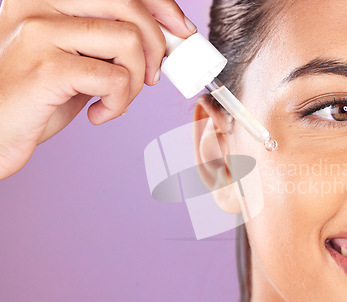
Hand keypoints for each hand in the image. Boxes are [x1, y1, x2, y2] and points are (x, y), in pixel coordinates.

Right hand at [0, 0, 196, 179]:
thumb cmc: (36, 97)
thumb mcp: (75, 58)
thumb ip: (108, 43)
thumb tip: (161, 41)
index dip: (160, 6)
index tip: (180, 31)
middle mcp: (40, 4)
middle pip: (129, 7)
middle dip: (156, 47)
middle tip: (152, 77)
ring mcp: (41, 32)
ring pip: (128, 40)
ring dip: (135, 81)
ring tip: (116, 99)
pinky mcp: (48, 67)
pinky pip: (114, 78)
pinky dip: (119, 104)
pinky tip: (99, 114)